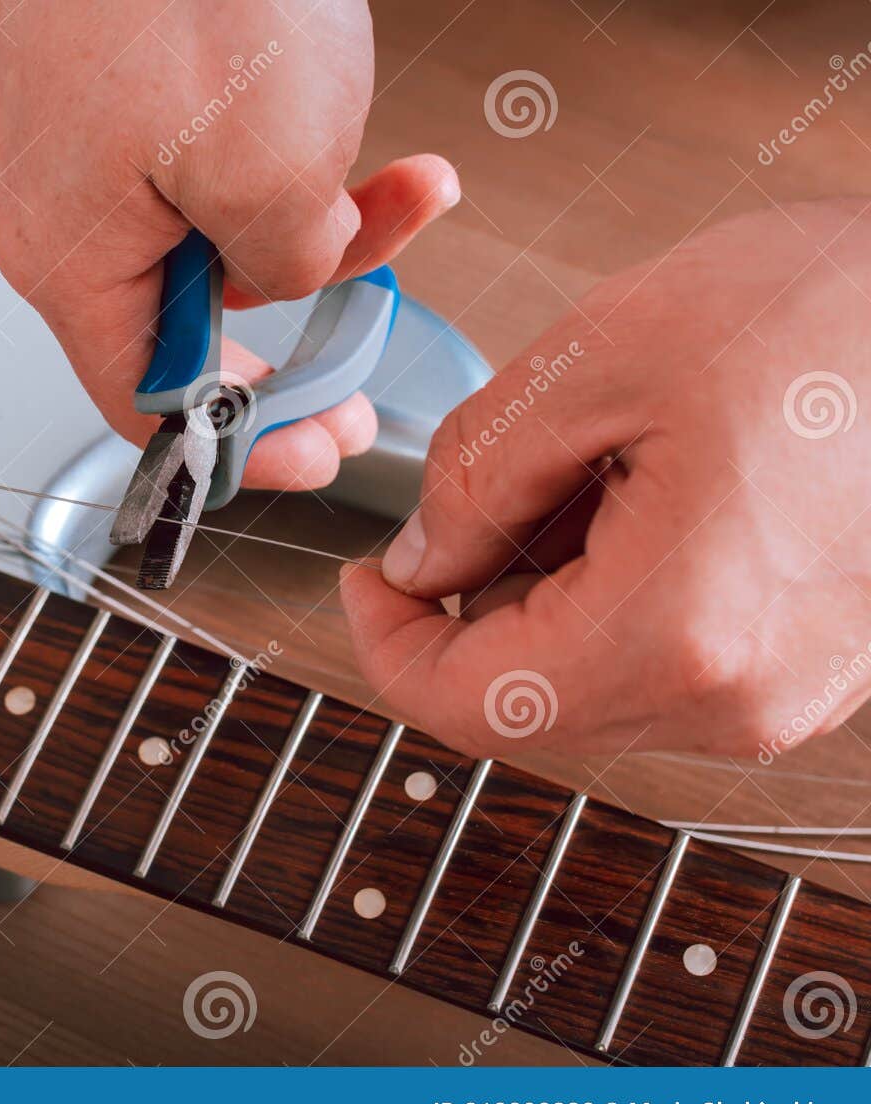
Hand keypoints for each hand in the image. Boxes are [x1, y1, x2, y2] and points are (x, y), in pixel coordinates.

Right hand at [0, 0, 458, 491]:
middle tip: (367, 365)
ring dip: (317, 233)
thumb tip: (297, 278)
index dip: (240, 443)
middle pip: (186, 325)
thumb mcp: (279, 171)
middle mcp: (52, 217)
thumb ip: (292, 270)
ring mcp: (78, 156)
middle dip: (298, 331)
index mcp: (64, 258)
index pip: (147, 404)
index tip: (312, 453)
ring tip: (403, 195)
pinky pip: (204, 176)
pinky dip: (287, 171)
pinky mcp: (114, 105)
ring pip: (211, 246)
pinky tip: (365, 150)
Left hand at [341, 199, 870, 759]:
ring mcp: (785, 697)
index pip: (466, 704)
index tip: (366, 575)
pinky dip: (613, 595)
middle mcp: (738, 699)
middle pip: (523, 701)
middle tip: (492, 484)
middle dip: (471, 602)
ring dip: (546, 593)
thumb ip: (476, 478)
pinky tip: (648, 495)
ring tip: (598, 467)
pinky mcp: (809, 672)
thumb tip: (420, 562)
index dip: (387, 644)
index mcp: (679, 634)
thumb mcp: (602, 358)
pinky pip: (660, 665)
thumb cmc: (835, 311)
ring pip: (587, 685)